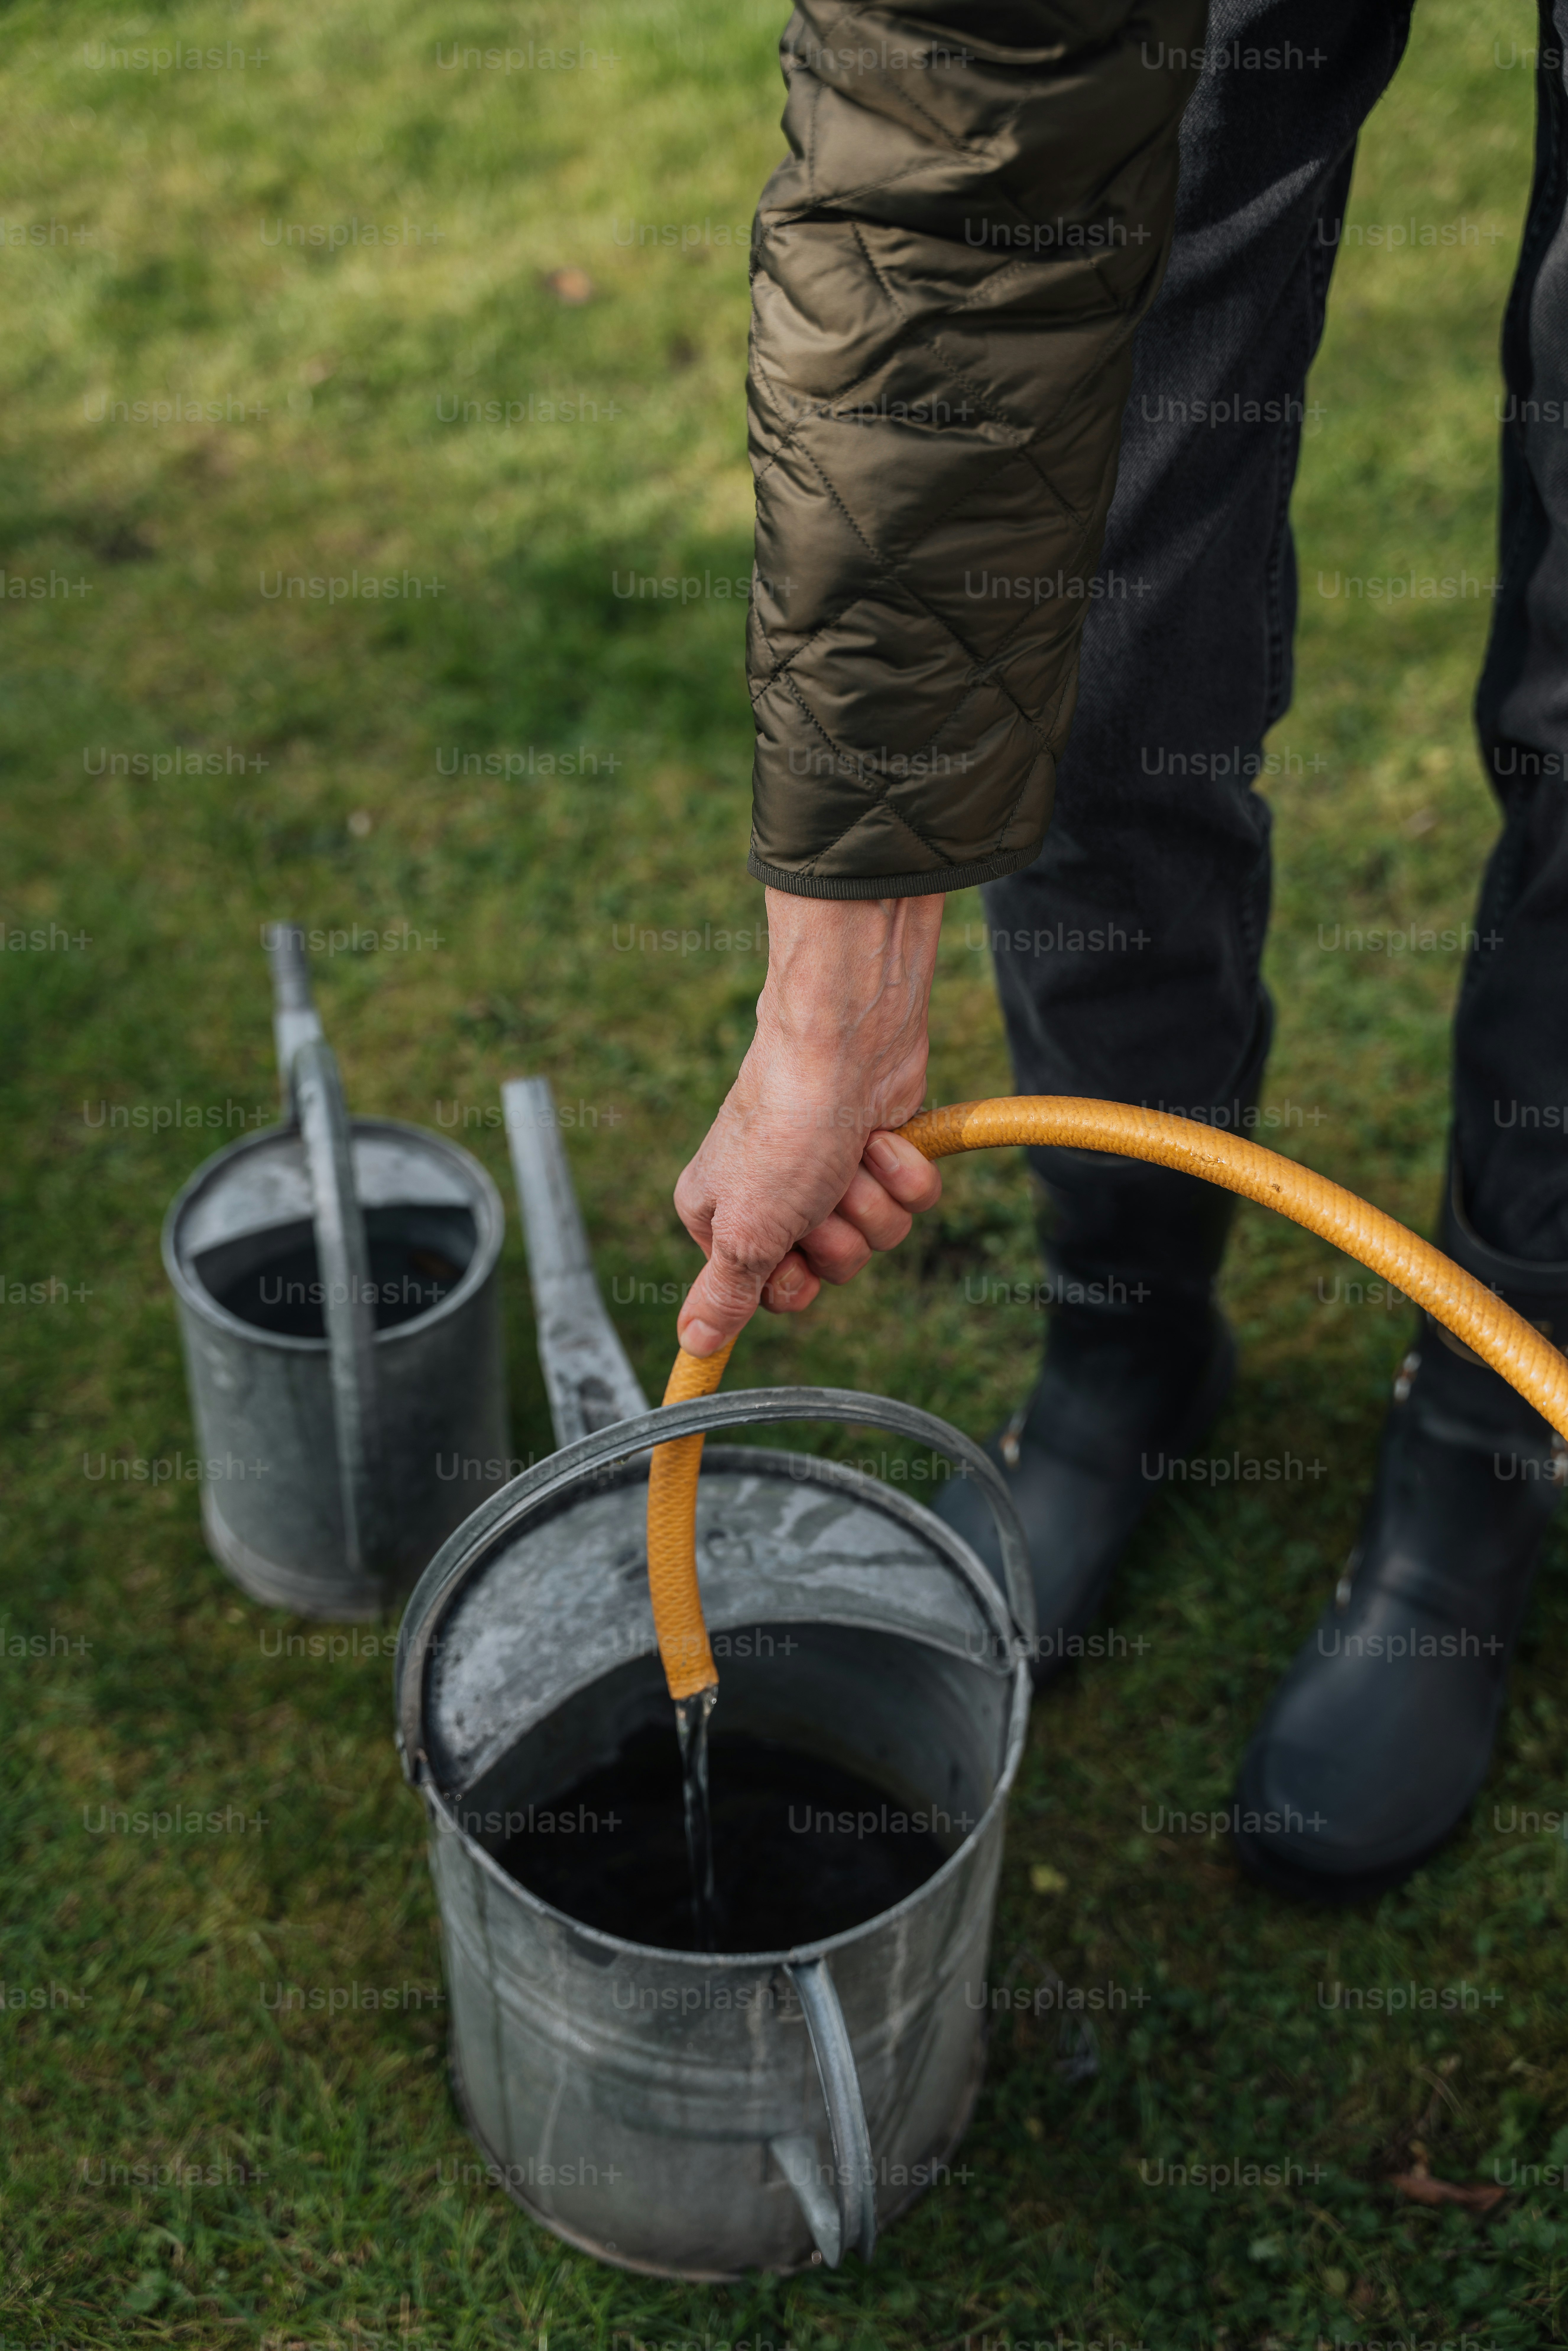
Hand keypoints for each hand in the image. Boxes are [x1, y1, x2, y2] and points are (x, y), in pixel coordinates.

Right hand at [673, 889, 944, 1355]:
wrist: (845, 1043)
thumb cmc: (785, 1132)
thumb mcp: (745, 1231)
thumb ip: (724, 1294)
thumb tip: (693, 1343)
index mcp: (723, 1217)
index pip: (768, 1294)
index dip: (791, 1283)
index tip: (790, 1256)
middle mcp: (775, 1198)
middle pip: (831, 1270)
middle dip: (838, 1237)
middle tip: (819, 1194)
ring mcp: (831, 1174)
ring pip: (877, 1238)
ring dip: (871, 1202)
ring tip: (850, 1158)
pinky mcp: (880, 1154)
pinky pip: (912, 1202)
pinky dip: (904, 1175)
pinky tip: (881, 1139)